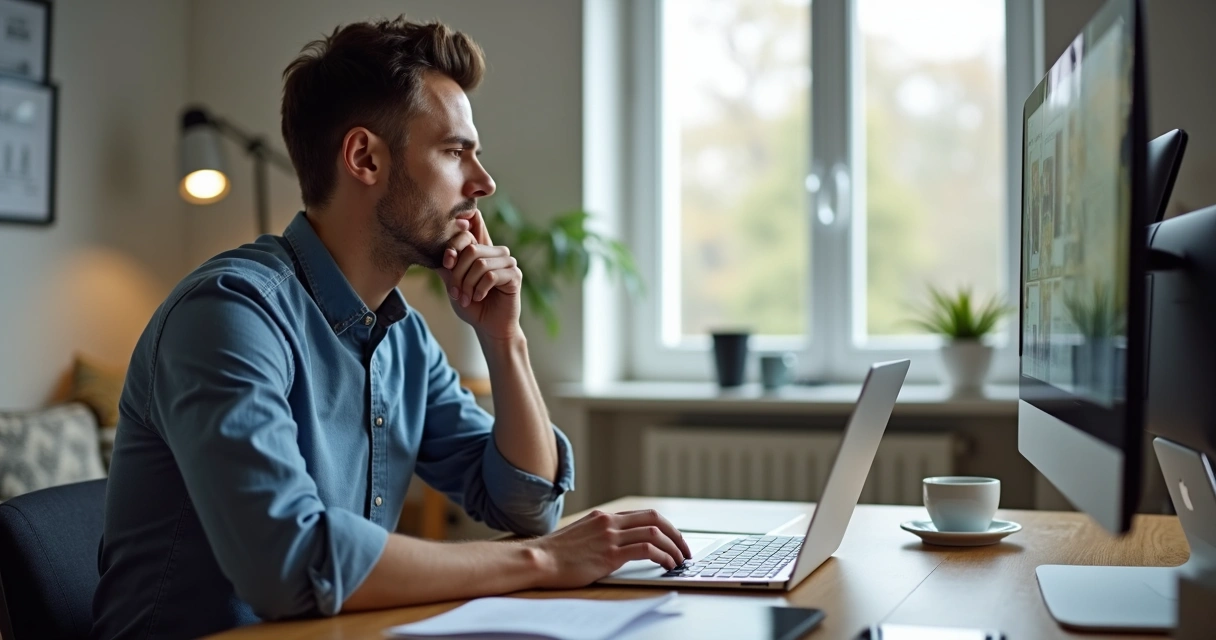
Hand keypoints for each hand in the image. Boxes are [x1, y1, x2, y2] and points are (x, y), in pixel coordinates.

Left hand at [437, 210, 522, 341]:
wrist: (487, 326)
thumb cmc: (470, 304)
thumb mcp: (452, 284)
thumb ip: (447, 266)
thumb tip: (436, 248)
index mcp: (481, 248)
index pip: (472, 224)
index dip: (455, 241)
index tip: (447, 263)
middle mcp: (495, 251)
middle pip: (471, 249)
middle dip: (458, 274)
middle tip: (455, 292)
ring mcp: (507, 262)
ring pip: (480, 264)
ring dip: (468, 285)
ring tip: (466, 298)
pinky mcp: (515, 275)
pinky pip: (491, 276)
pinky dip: (480, 289)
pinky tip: (479, 298)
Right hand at [524, 509, 693, 589]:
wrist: (539, 560)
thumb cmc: (556, 554)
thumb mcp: (581, 535)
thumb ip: (600, 534)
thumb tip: (618, 544)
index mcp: (603, 516)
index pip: (643, 514)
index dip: (664, 526)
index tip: (673, 539)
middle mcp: (609, 522)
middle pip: (655, 519)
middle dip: (676, 533)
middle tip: (685, 548)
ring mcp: (610, 537)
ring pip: (654, 533)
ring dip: (673, 547)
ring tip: (680, 560)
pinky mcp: (610, 555)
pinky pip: (646, 550)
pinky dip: (663, 556)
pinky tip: (667, 565)